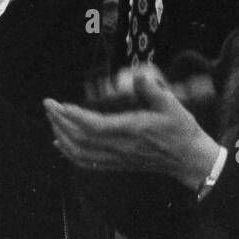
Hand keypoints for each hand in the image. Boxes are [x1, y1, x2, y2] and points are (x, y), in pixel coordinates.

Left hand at [44, 66, 220, 189]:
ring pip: (81, 152)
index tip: (59, 104)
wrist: (190, 160)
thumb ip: (153, 89)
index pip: (95, 126)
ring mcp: (118, 158)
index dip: (74, 116)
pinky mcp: (118, 164)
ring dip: (62, 136)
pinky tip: (60, 144)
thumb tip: (138, 74)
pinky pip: (88, 162)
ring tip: (52, 120)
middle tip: (48, 105)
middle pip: (81, 139)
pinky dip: (70, 153)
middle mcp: (120, 147)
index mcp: (131, 130)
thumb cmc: (181, 130)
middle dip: (61, 122)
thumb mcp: (172, 105)